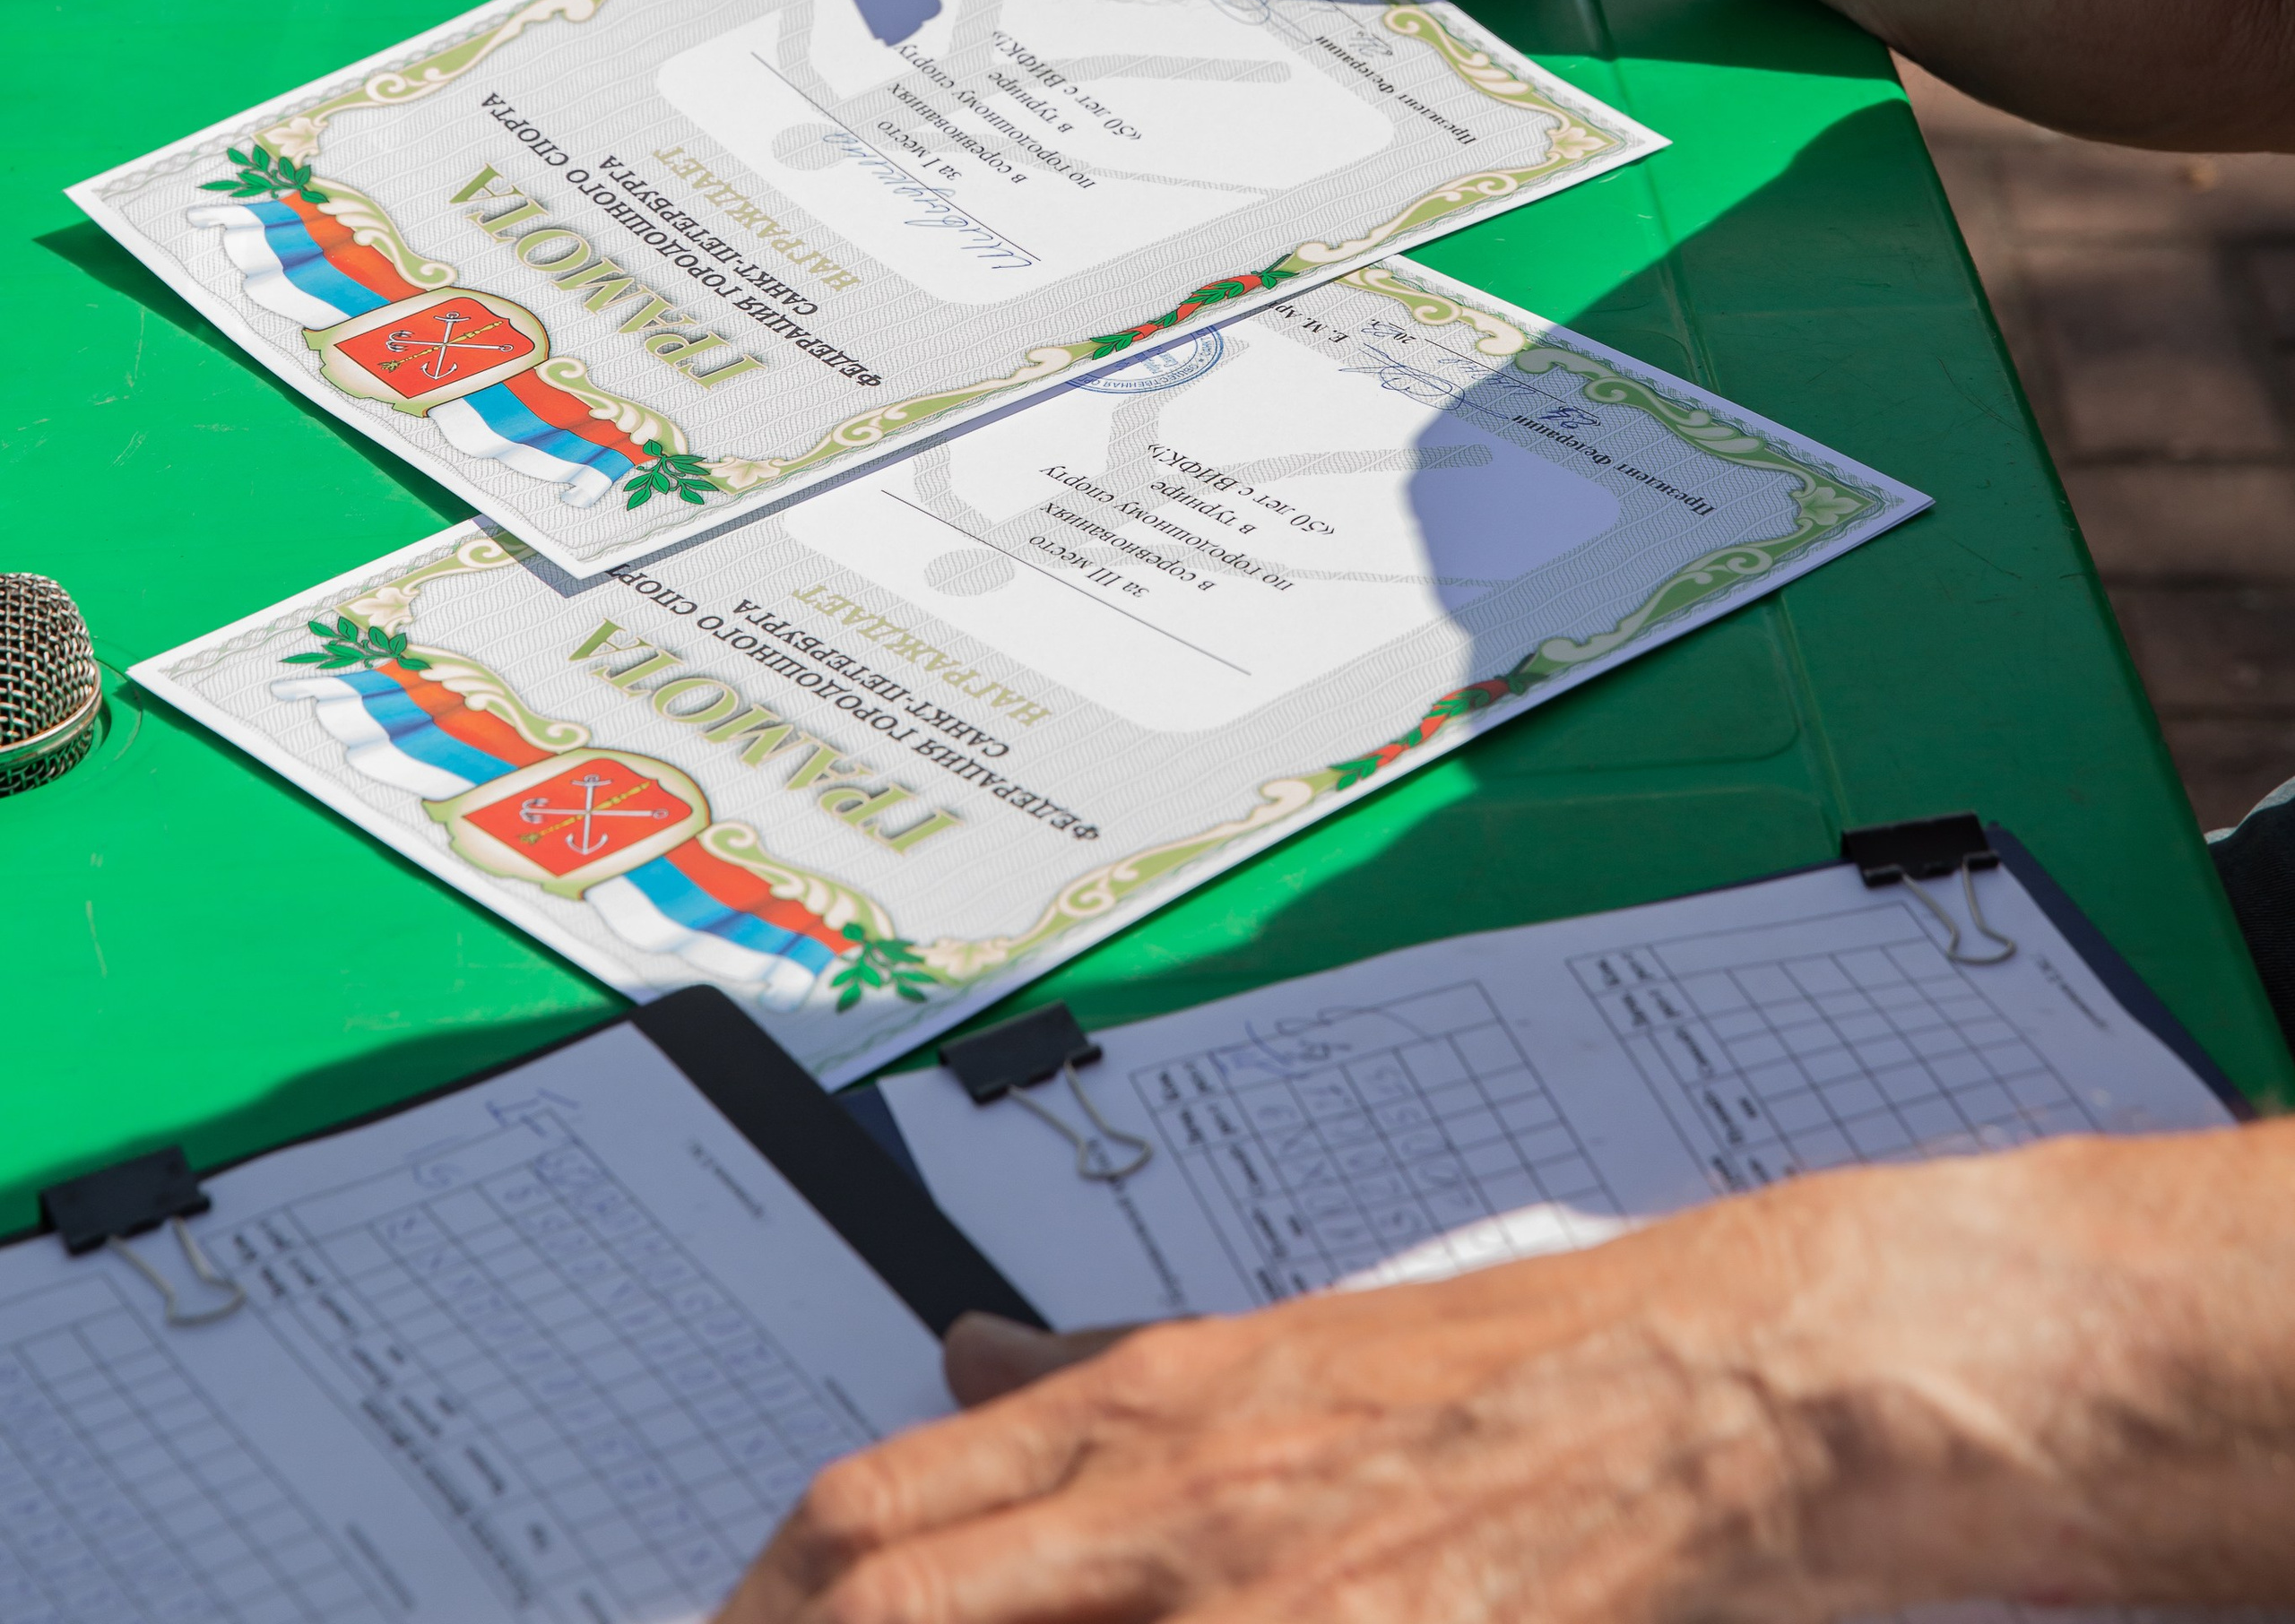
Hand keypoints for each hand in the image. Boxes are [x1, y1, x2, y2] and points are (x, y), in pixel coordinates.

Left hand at [717, 1131, 2294, 1623]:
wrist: (1734, 1379)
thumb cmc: (1503, 1373)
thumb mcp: (1280, 1344)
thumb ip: (1099, 1374)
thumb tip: (954, 1347)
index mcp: (1146, 1412)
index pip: (866, 1522)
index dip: (757, 1607)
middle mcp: (1173, 1505)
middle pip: (885, 1605)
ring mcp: (1269, 1601)